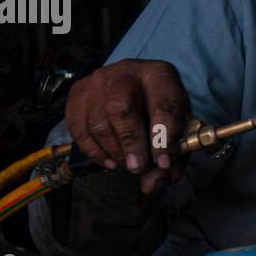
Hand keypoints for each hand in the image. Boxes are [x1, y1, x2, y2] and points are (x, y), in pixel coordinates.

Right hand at [65, 59, 190, 194]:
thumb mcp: (178, 131)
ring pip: (97, 121)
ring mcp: (99, 79)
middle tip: (136, 168)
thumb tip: (150, 185)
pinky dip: (92, 150)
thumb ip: (172, 160)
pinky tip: (109, 162)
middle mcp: (127, 71)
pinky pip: (78, 126)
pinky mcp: (79, 91)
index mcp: (160, 75)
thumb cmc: (161, 111)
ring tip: (126, 165)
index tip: (163, 164)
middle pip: (120, 109)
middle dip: (130, 144)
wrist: (139, 88)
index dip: (163, 138)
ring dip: (112, 151)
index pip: (162, 105)